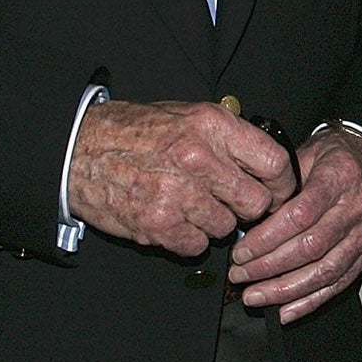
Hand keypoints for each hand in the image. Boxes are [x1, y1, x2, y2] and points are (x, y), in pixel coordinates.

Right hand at [68, 100, 296, 256]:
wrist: (79, 149)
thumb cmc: (137, 131)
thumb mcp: (189, 115)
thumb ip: (229, 137)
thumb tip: (266, 162)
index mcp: (212, 126)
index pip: (274, 162)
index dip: (282, 183)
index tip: (278, 191)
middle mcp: (198, 158)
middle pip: (256, 202)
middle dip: (249, 208)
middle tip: (233, 204)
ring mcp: (177, 193)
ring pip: (226, 228)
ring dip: (215, 223)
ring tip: (193, 207)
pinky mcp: (156, 223)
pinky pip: (196, 246)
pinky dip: (189, 239)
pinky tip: (175, 221)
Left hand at [229, 127, 361, 322]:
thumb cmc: (335, 158)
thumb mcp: (306, 154)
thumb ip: (280, 184)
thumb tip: (246, 219)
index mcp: (342, 175)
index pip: (301, 214)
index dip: (267, 239)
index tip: (241, 252)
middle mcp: (361, 204)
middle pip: (312, 246)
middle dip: (270, 267)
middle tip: (240, 275)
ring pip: (326, 270)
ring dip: (286, 289)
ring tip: (255, 296)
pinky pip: (340, 281)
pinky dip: (311, 300)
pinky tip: (286, 310)